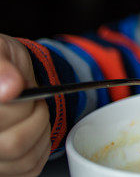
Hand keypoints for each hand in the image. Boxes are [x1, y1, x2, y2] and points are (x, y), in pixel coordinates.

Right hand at [0, 35, 50, 175]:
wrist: (4, 72)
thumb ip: (1, 65)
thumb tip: (11, 87)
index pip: (3, 117)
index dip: (19, 104)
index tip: (21, 87)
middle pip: (13, 143)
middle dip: (34, 114)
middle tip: (32, 98)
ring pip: (22, 157)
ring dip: (41, 129)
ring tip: (33, 110)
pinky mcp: (3, 168)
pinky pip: (29, 167)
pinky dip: (42, 146)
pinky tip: (36, 128)